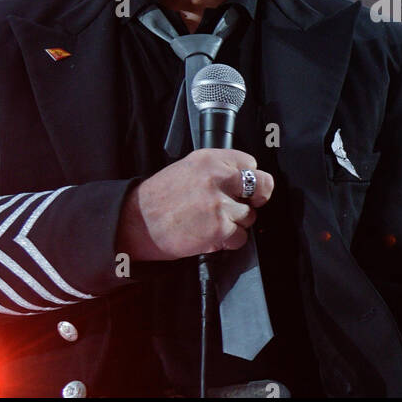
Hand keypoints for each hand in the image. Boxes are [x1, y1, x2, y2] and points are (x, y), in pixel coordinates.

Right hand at [117, 148, 273, 261]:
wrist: (138, 222)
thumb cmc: (160, 198)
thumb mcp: (189, 168)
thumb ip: (217, 169)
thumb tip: (244, 177)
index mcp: (211, 159)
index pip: (250, 163)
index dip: (247, 178)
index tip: (240, 187)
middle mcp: (218, 178)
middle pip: (263, 185)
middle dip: (259, 197)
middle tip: (247, 203)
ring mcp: (220, 204)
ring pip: (250, 216)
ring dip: (236, 223)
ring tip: (212, 222)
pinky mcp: (220, 228)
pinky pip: (240, 237)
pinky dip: (229, 241)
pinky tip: (211, 235)